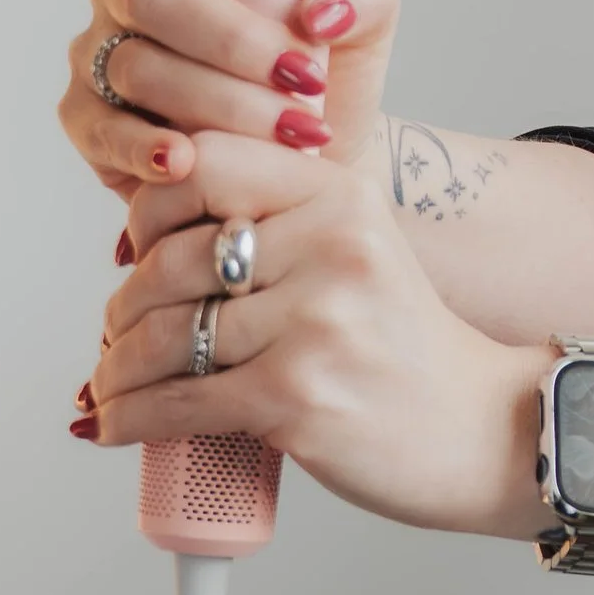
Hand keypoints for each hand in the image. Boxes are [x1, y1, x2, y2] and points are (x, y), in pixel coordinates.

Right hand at [57, 0, 398, 198]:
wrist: (314, 171)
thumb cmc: (325, 82)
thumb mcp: (364, 28)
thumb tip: (318, 10)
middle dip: (230, 38)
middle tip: (302, 78)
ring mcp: (102, 56)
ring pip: (139, 66)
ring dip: (220, 103)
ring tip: (288, 134)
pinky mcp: (90, 123)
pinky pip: (106, 130)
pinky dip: (153, 148)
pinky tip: (185, 161)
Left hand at [82, 131, 548, 538]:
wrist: (482, 430)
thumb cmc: (405, 350)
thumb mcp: (359, 253)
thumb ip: (278, 228)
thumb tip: (149, 243)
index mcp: (340, 196)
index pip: (203, 164)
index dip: (151, 209)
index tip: (140, 250)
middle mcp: (330, 247)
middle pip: (172, 261)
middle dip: (125, 309)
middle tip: (119, 335)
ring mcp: (316, 322)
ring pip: (167, 337)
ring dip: (119, 370)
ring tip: (111, 385)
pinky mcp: (297, 395)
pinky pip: (180, 402)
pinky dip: (131, 418)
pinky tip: (113, 424)